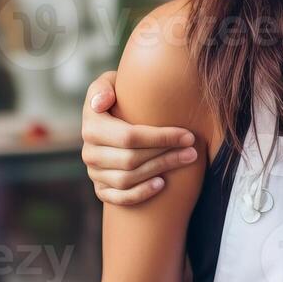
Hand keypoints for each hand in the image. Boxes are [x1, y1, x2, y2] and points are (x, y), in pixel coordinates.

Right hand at [80, 70, 198, 205]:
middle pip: (131, 160)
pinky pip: (118, 198)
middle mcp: (89, 152)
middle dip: (166, 155)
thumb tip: (102, 103)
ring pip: (127, 179)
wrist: (113, 121)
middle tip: (193, 150)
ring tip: (186, 160)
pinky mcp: (101, 189)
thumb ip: (105, 86)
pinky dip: (140, 194)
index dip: (161, 138)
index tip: (188, 135)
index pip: (129, 137)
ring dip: (160, 171)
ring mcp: (94, 172)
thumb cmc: (120, 98)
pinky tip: (162, 184)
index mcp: (91, 126)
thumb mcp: (111, 83)